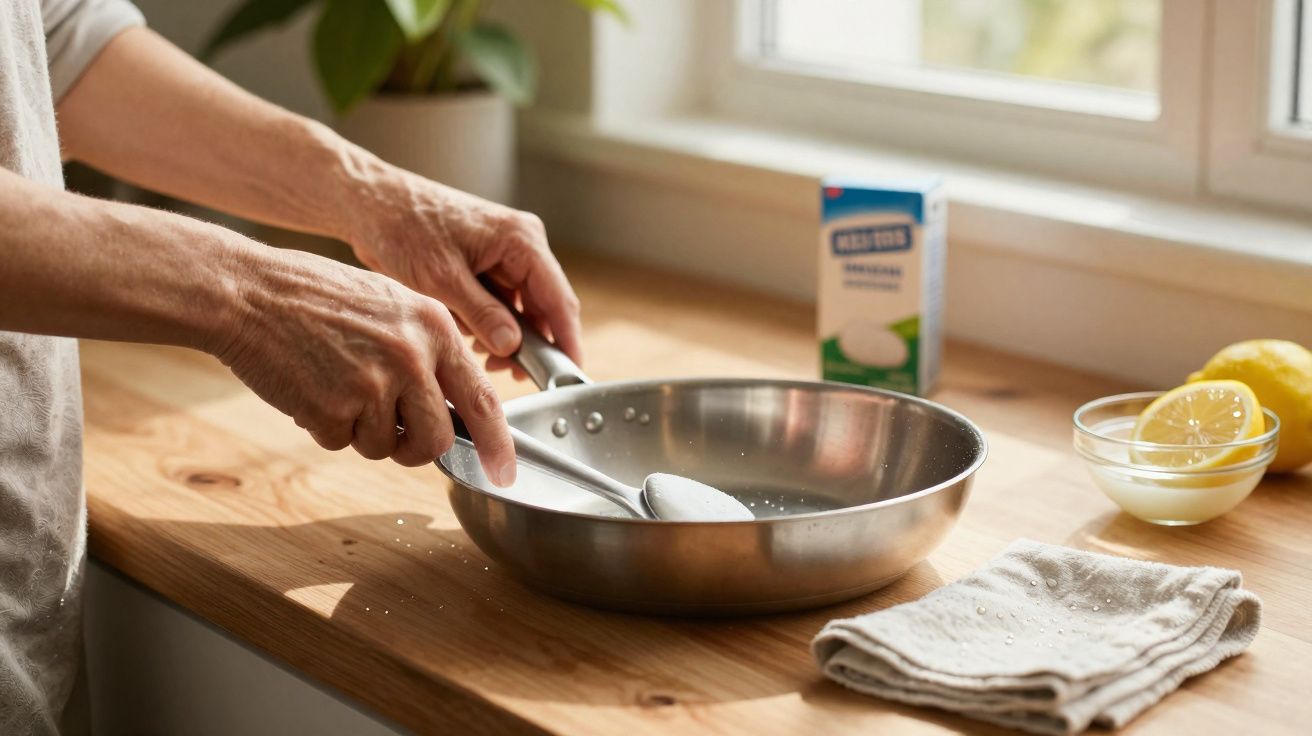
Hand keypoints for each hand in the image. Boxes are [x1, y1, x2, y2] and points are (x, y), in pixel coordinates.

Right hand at [211, 246, 515, 483]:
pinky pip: (341, 442)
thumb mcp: (392, 306)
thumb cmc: (316, 297)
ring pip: (385, 446)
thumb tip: (453, 407)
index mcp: (435, 328)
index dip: (497, 444)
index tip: (505, 472)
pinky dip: (326, 426)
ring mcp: (374, 385)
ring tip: (336, 385)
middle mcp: (413, 357)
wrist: (249, 292)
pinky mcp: (333, 408)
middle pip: (436, 440)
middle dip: (415, 448)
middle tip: (390, 432)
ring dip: (361, 432)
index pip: (483, 399)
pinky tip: (310, 386)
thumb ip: (427, 351)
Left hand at [344, 169, 581, 377]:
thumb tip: (513, 347)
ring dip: (509, 335)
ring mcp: (505, 251)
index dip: (566, 340)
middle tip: (513, 375)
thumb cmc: (403, 226)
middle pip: (544, 304)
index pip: (558, 298)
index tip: (567, 375)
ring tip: (487, 360)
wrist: (370, 201)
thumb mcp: (442, 279)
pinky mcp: (487, 260)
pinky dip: (493, 322)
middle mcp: (521, 242)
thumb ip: (482, 314)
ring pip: (523, 306)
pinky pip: (502, 300)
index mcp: (521, 239)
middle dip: (532, 343)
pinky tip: (474, 339)